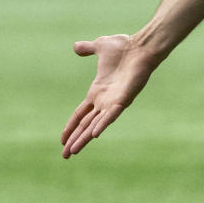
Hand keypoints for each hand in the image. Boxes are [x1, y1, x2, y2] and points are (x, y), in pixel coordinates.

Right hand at [61, 34, 156, 157]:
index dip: (71, 127)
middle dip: (74, 140)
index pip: (80, 114)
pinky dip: (102, 124)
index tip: (62, 140)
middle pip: (85, 125)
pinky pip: (111, 115)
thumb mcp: (100, 46)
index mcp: (97, 92)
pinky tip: (95, 135)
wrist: (141, 46)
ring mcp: (113, 102)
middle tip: (65, 156)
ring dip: (84, 138)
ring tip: (74, 151)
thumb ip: (88, 49)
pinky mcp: (123, 100)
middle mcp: (104, 101)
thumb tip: (76, 47)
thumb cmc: (125, 47)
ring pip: (95, 125)